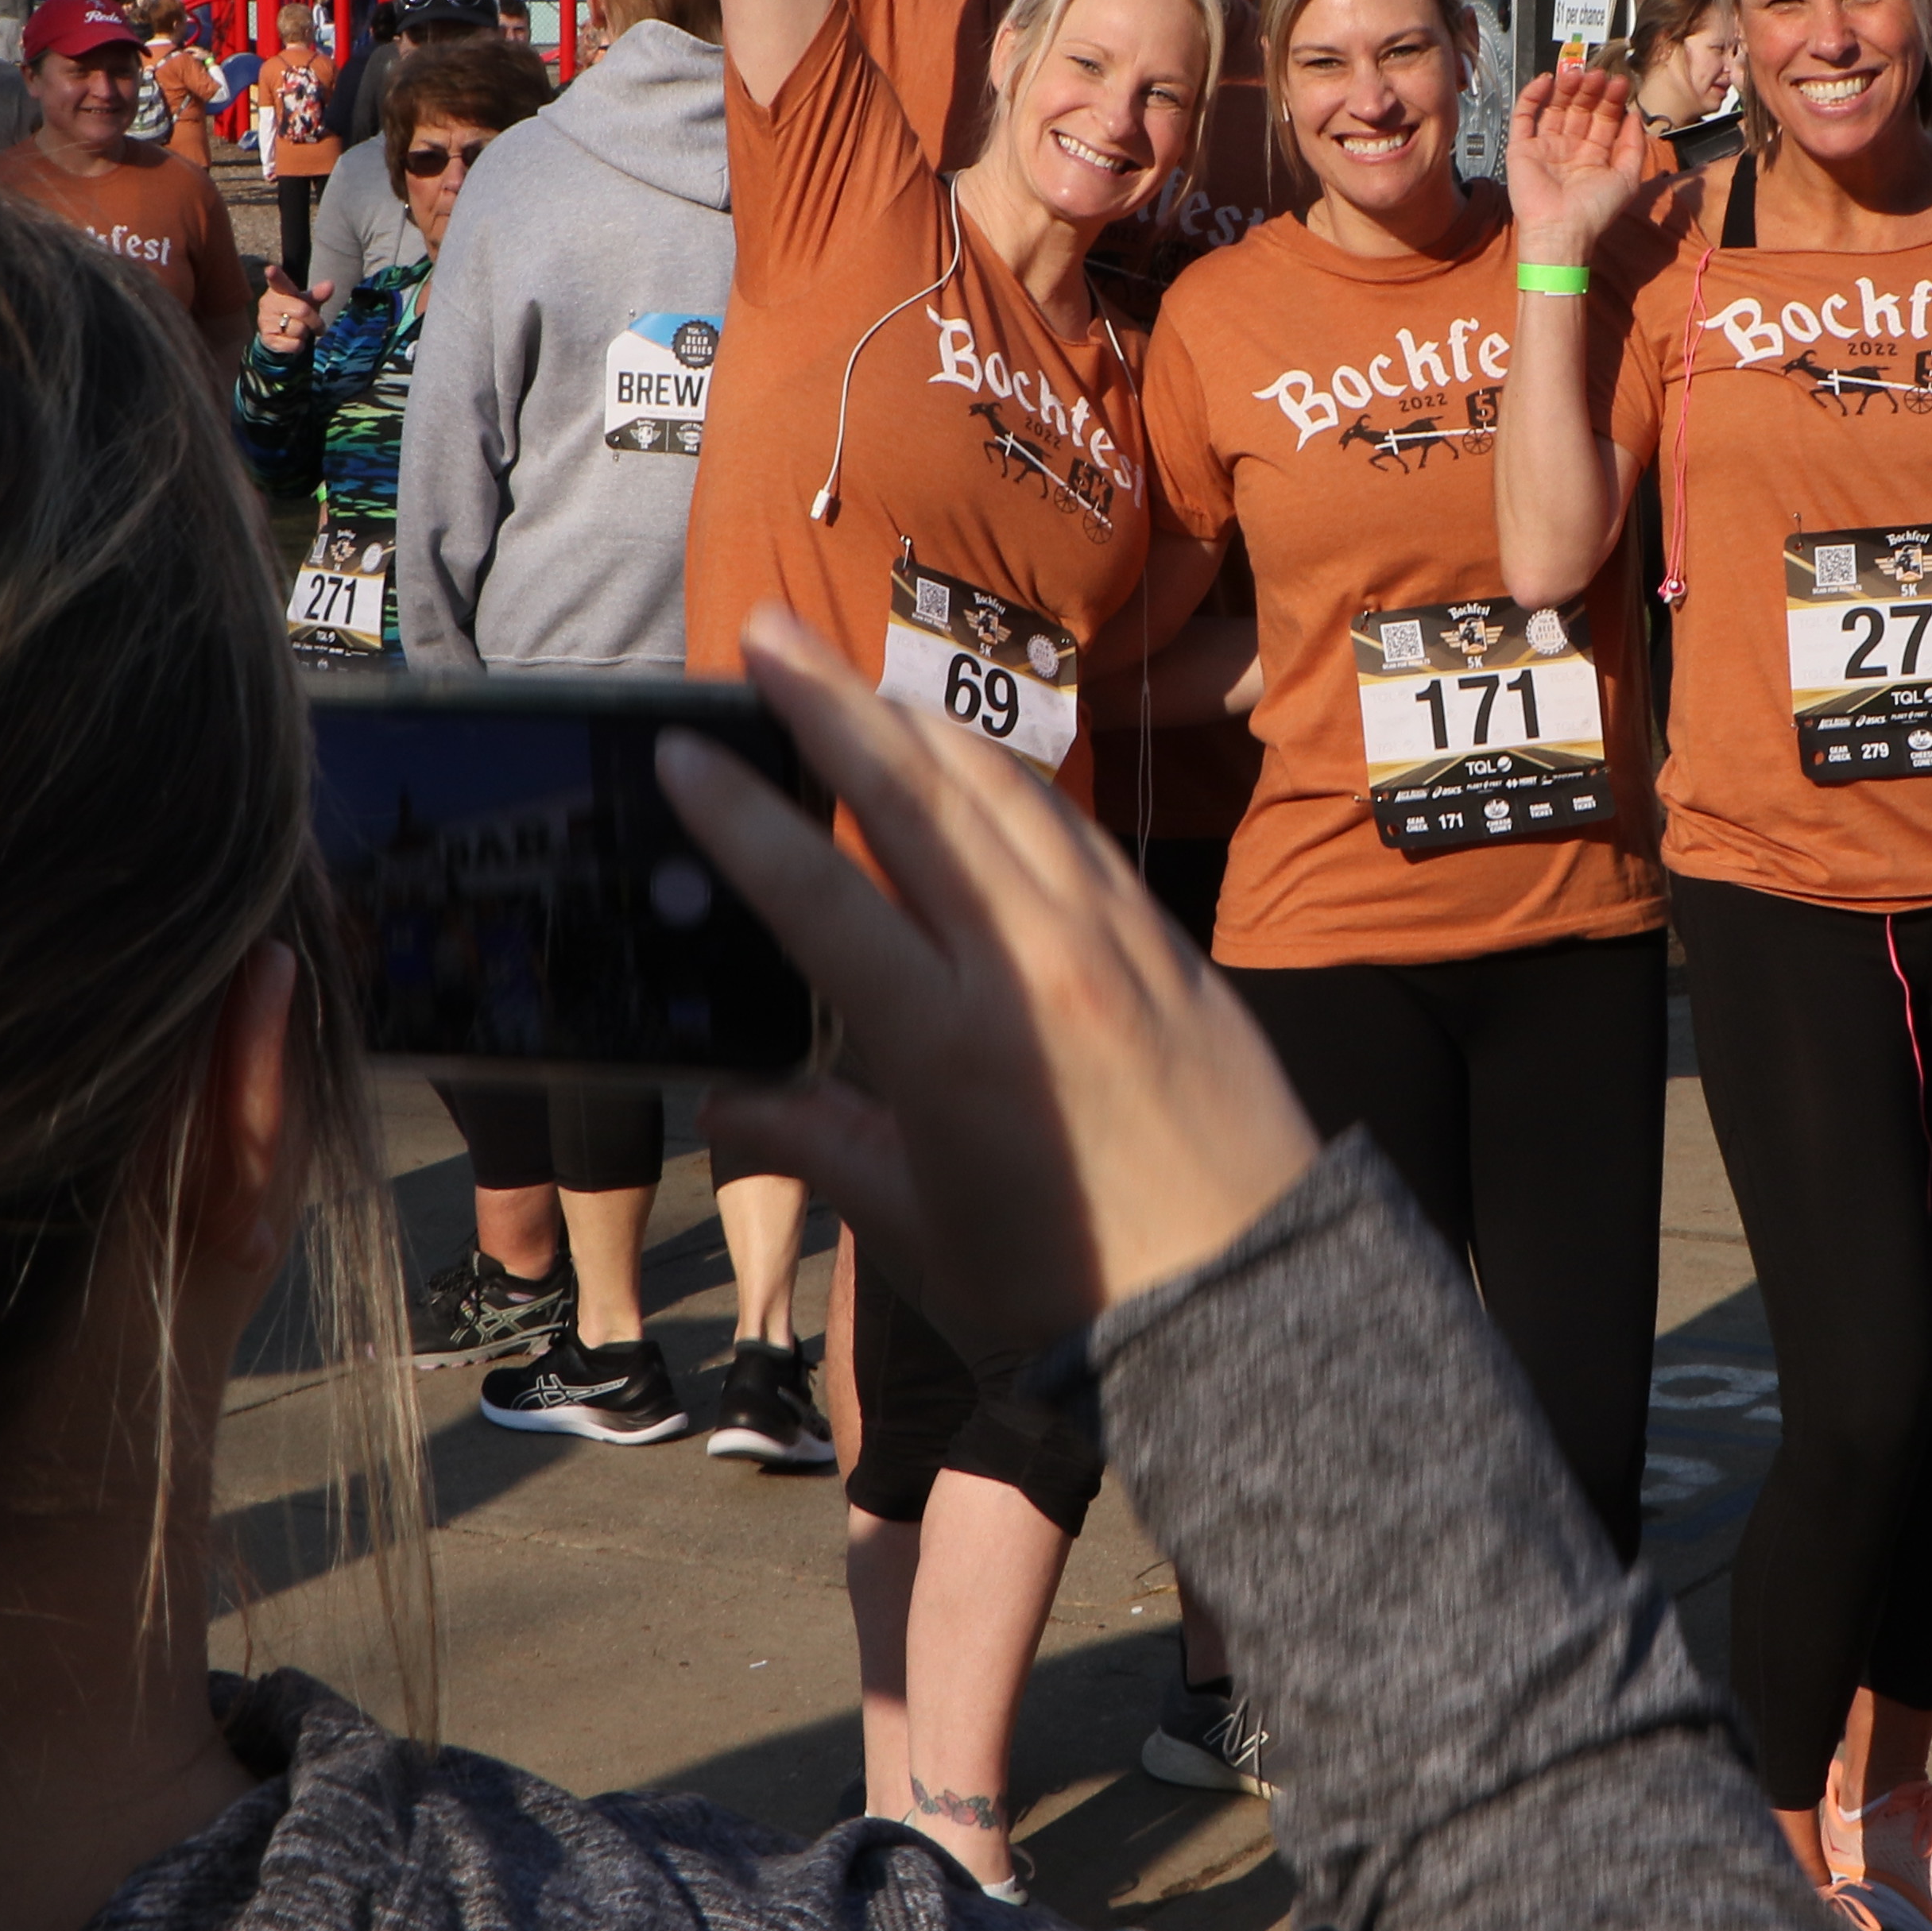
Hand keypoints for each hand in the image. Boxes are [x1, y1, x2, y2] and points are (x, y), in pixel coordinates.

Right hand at [255, 263, 334, 357]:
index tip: (271, 269)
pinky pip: (294, 344)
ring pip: (299, 329)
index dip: (275, 276)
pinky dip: (299, 345)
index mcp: (278, 290)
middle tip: (319, 327)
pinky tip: (292, 341)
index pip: (278, 282)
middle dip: (315, 321)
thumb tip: (330, 284)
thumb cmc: (294, 312)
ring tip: (298, 331)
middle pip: (303, 311)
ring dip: (305, 333)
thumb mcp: (307, 301)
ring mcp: (265, 321)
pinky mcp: (267, 339)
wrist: (277, 336)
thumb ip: (317, 294)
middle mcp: (268, 303)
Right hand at [664, 609, 1317, 1340]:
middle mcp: (1029, 966)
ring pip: (1001, 792)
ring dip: (918, 721)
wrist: (1246, 1300)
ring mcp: (1108, 941)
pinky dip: (1010, 780)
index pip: (820, 894)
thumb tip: (730, 1106)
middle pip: (913, 796)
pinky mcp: (1165, 943)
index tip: (685, 746)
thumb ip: (821, 1147)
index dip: (743, 815)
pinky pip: (1073, 831)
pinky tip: (973, 762)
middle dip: (829, 700)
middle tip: (765, 629)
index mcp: (947, 1043)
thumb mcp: (919, 1232)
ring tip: (854, 677)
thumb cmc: (1073, 1290)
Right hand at [1507, 66, 1655, 255]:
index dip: (1611, 100)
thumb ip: (1634, 146)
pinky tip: (1546, 80)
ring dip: (1566, 88)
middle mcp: (1569, 148)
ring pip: (1554, 107)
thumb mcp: (1628, 178)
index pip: (1603, 118)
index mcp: (1593, 155)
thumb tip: (1634, 115)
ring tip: (1577, 73)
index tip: (1619, 83)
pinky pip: (1524, 116)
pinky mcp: (1522, 148)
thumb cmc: (1595, 212)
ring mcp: (1545, 147)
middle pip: (1580, 109)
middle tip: (1598, 74)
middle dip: (1590, 90)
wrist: (1561, 231)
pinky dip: (1532, 96)